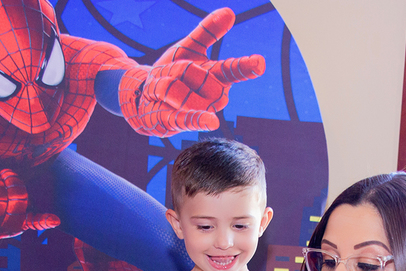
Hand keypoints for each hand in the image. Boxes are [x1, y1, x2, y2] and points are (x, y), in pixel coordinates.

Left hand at [124, 8, 264, 135]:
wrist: (145, 96)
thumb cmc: (172, 71)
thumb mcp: (188, 48)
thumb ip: (208, 32)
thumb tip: (230, 11)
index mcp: (218, 77)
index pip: (233, 69)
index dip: (246, 66)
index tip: (260, 63)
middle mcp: (213, 97)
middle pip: (190, 72)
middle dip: (174, 68)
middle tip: (170, 74)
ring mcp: (198, 111)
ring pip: (178, 88)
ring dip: (163, 83)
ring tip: (162, 91)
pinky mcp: (179, 123)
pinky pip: (189, 119)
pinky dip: (199, 120)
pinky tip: (212, 121)